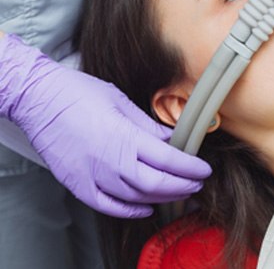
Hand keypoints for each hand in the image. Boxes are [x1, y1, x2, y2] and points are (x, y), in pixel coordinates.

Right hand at [0, 34, 210, 217]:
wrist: (38, 99)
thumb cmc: (78, 93)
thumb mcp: (120, 101)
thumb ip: (147, 125)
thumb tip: (170, 137)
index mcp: (124, 137)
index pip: (168, 159)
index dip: (190, 167)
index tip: (204, 168)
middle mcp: (110, 162)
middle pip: (157, 184)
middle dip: (183, 185)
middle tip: (198, 183)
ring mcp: (93, 177)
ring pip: (136, 197)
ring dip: (163, 198)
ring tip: (179, 192)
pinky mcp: (78, 185)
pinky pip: (109, 206)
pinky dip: (130, 210)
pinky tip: (146, 207)